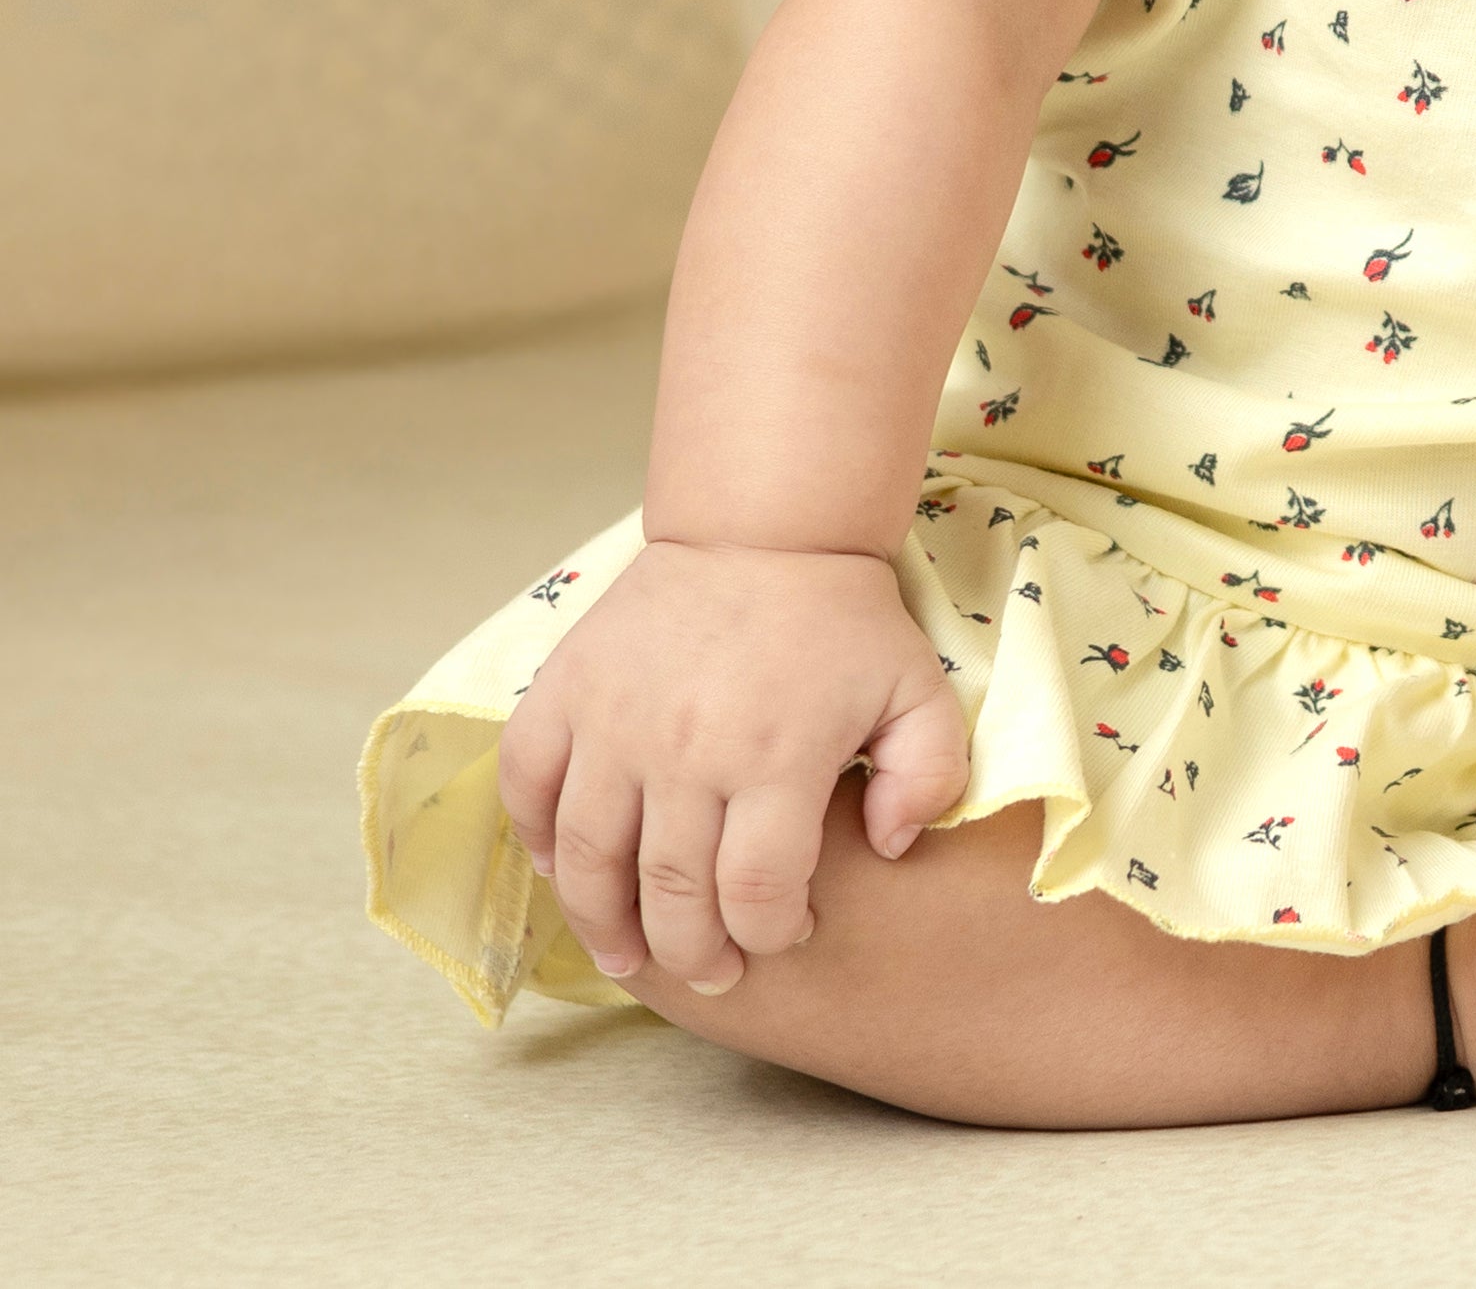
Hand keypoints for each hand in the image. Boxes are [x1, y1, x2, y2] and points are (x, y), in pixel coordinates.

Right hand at [495, 539, 968, 996]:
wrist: (760, 524)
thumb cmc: (841, 617)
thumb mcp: (917, 689)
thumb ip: (928, 776)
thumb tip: (890, 848)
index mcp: (775, 755)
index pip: (755, 894)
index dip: (769, 934)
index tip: (782, 933)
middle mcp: (684, 748)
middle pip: (669, 895)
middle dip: (691, 953)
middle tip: (710, 971)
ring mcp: (613, 720)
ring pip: (588, 860)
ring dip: (603, 925)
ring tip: (628, 958)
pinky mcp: (565, 689)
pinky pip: (527, 784)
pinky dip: (534, 836)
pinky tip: (561, 867)